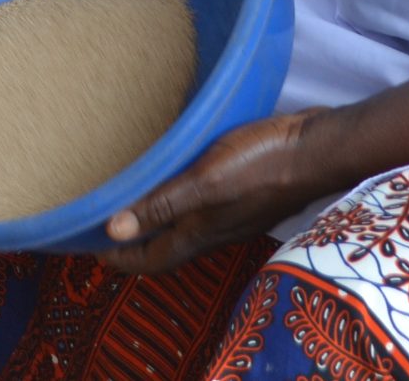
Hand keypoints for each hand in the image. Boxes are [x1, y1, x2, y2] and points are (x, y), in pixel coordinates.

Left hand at [95, 110, 333, 274]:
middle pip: (167, 244)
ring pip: (185, 223)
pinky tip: (177, 168)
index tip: (92, 251)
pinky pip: (202, 201)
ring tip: (133, 194)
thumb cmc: (262, 164)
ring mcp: (233, 211)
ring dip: (157, 216)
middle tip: (105, 221)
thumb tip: (114, 231)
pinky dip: (180, 194)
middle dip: (135, 239)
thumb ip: (163, 205)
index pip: (152, 259)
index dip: (121, 259)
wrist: (317, 149)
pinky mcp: (245, 189)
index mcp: (200, 232)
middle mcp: (214, 228)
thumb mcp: (206, 183)